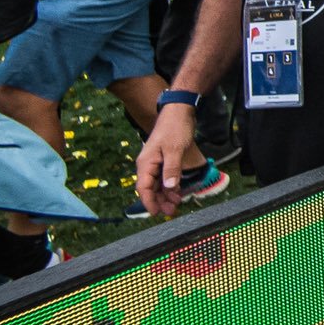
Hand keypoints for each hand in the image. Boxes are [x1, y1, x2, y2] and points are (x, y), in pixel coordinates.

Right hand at [135, 104, 198, 218]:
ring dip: (166, 195)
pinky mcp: (165, 160)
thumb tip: (168, 187)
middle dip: (159, 201)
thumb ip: (172, 169)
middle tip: (172, 211)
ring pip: (158, 184)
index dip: (148, 202)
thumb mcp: (175, 149)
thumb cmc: (175, 128)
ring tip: (177, 204)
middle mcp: (148, 164)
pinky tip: (178, 192)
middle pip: (150, 188)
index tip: (156, 213)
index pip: (143, 187)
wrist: (179, 111)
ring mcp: (156, 162)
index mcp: (146, 163)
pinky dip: (170, 186)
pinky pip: (164, 177)